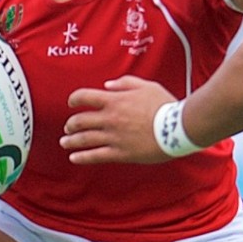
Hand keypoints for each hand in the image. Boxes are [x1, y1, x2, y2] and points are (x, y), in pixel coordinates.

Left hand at [61, 76, 176, 164]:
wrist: (177, 126)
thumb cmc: (164, 104)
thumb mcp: (146, 86)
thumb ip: (125, 83)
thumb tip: (107, 85)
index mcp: (114, 100)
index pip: (84, 97)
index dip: (74, 99)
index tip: (72, 103)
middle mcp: (110, 118)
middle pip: (80, 120)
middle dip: (71, 123)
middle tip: (69, 126)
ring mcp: (113, 137)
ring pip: (84, 139)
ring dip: (71, 141)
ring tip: (65, 142)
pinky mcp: (120, 153)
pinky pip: (95, 156)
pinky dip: (82, 157)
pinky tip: (74, 158)